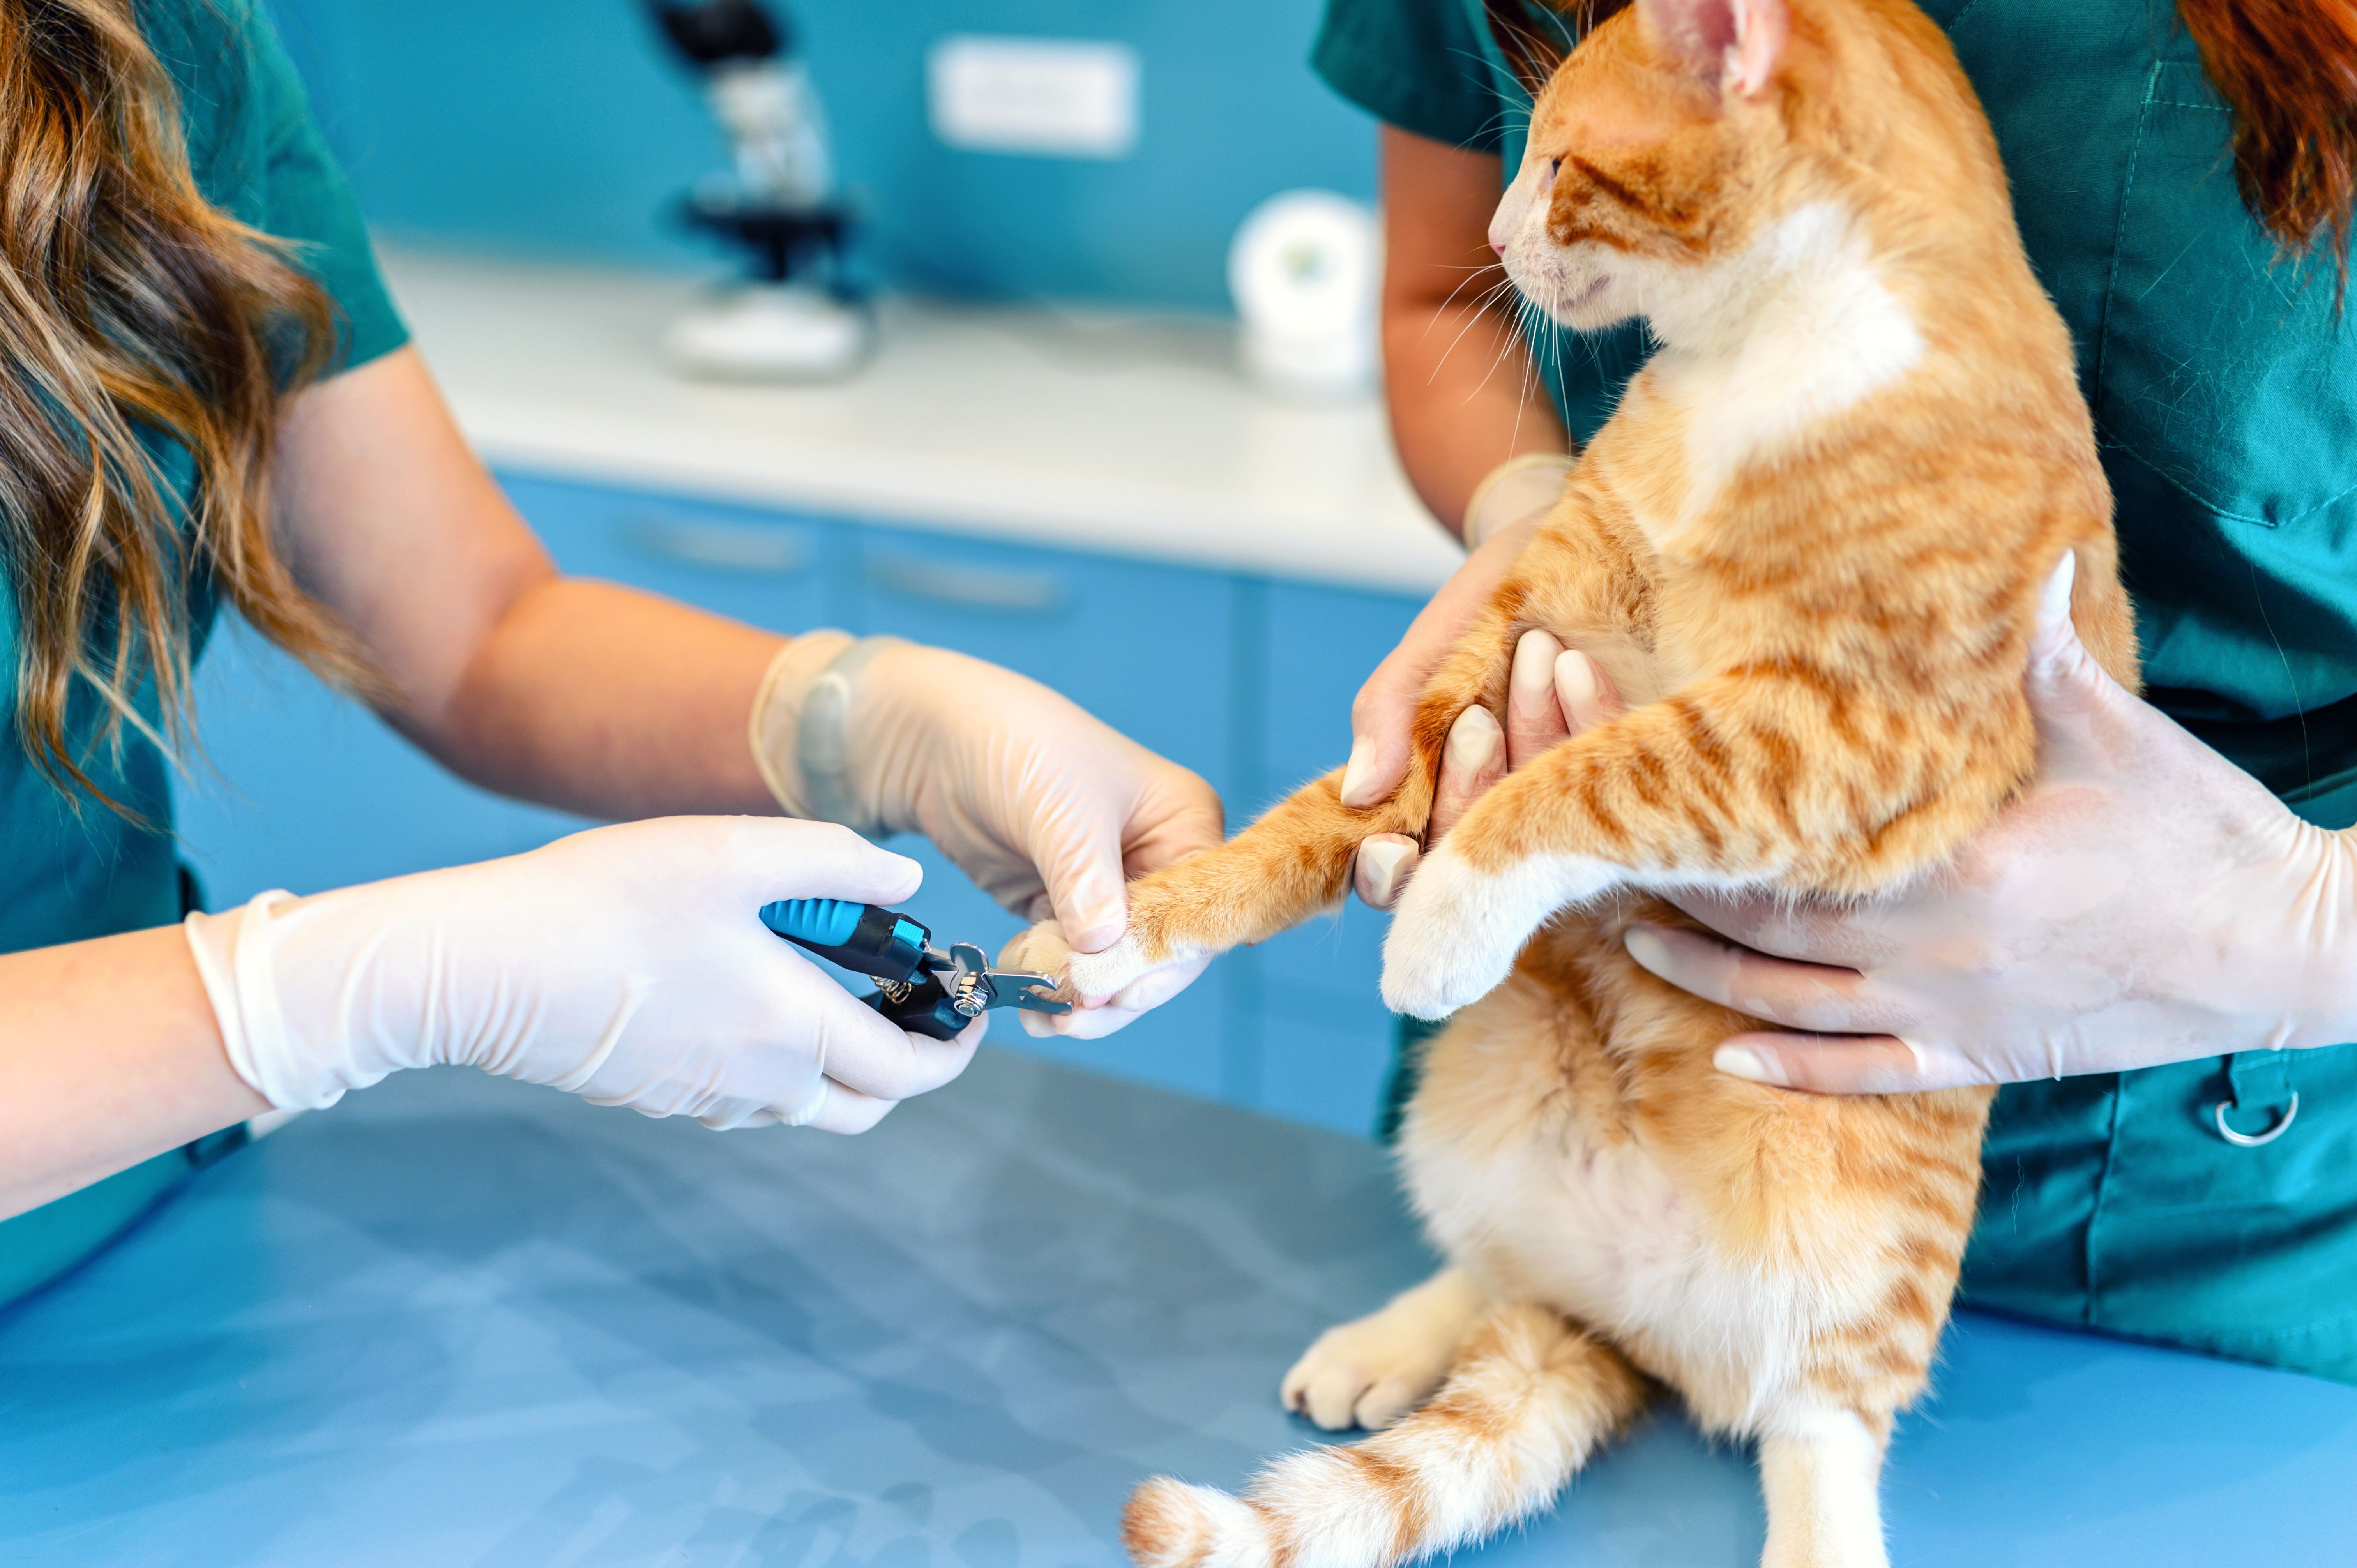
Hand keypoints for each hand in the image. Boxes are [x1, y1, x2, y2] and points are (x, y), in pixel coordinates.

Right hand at [183, 817, 979, 1131]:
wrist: (483, 966)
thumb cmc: (605, 900)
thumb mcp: (731, 853)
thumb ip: (834, 860)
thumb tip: (907, 875)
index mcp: (790, 1028)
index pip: (908, 1072)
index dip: (954, 1049)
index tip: (968, 1013)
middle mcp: (757, 1083)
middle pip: (867, 1105)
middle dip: (905, 1064)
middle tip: (907, 1001)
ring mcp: (704, 1100)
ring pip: (807, 1103)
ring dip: (837, 1060)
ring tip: (827, 983)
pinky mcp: (659, 1097)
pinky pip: (747, 1096)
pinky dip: (775, 1060)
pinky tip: (744, 992)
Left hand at [752, 638, 1224, 1036]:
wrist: (931, 739)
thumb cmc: (1012, 743)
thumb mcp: (1059, 809)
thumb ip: (1085, 880)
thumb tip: (1104, 946)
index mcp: (1183, 823)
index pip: (1195, 909)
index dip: (1163, 957)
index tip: (1119, 989)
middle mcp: (1157, 859)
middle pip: (1160, 951)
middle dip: (1118, 987)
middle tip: (1074, 1013)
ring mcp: (1109, 887)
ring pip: (1115, 968)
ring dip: (1082, 998)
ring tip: (1045, 1016)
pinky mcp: (1062, 907)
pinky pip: (1072, 964)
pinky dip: (1052, 987)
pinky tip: (1028, 1002)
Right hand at [1352, 626, 1623, 907]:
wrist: (1575, 547)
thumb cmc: (1491, 600)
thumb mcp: (1432, 644)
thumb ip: (1389, 710)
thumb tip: (1360, 792)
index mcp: (1432, 796)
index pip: (1395, 872)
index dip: (1387, 876)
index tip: (1393, 847)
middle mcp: (1499, 815)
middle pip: (1471, 854)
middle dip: (1470, 790)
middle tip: (1477, 720)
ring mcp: (1566, 804)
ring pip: (1540, 816)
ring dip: (1531, 735)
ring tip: (1536, 651)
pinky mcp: (1630, 778)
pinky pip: (1606, 778)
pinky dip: (1587, 722)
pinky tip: (1578, 667)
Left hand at [1625, 563, 2356, 1090]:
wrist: (2287, 948)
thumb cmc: (2204, 830)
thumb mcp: (2118, 729)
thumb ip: (2043, 652)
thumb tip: (2017, 554)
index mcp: (1950, 860)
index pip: (1781, 836)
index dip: (1694, 811)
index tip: (1634, 781)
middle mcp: (1930, 946)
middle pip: (1757, 922)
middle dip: (1666, 888)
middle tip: (1589, 858)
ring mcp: (1950, 1011)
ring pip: (1787, 1005)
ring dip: (1701, 978)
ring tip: (1629, 942)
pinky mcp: (1982, 1057)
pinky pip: (1865, 1075)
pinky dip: (1791, 1070)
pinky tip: (1729, 1060)